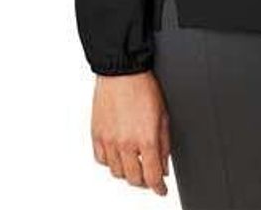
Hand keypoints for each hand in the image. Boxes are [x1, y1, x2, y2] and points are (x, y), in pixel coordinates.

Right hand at [91, 70, 171, 195]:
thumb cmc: (144, 87)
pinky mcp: (96, 135)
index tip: (161, 190)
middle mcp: (125, 143)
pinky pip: (101, 160)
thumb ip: (164, 144)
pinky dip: (110, 162)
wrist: (122, 71)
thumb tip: (163, 166)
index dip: (159, 188)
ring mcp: (109, 140)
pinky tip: (118, 154)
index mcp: (146, 139)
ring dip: (127, 172)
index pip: (152, 177)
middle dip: (144, 181)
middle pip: (134, 179)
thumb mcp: (163, 116)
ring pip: (117, 173)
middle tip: (149, 176)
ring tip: (134, 163)